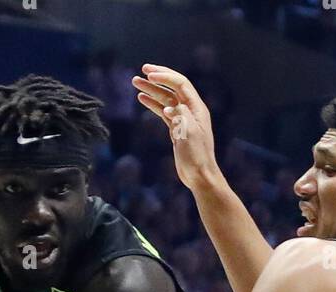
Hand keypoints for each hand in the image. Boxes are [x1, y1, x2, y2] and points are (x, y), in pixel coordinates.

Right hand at [132, 64, 218, 190]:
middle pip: (172, 87)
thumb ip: (179, 117)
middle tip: (142, 70)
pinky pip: (163, 111)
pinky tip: (142, 98)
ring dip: (151, 90)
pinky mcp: (176, 129)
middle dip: (158, 78)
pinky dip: (152, 104)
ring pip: (165, 99)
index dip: (165, 76)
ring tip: (135, 82)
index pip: (180, 84)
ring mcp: (182, 119)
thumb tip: (167, 107)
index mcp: (196, 108)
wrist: (199, 176)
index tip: (149, 74)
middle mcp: (190, 110)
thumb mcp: (189, 135)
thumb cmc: (196, 157)